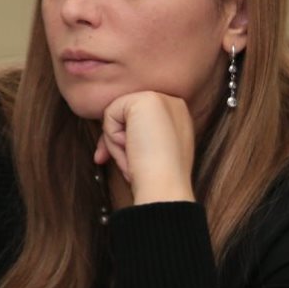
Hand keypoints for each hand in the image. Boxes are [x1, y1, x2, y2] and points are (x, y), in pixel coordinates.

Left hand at [95, 91, 196, 205]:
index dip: (125, 140)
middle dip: (116, 141)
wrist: (166, 188)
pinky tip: (132, 149)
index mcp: (178, 118)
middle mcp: (173, 104)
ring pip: (117, 115)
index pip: (138, 120)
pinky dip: (112, 137)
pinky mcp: (146, 99)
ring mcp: (162, 99)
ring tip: (134, 159)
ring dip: (116, 143)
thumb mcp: (152, 152)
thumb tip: (115, 139)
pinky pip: (110, 114)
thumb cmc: (158, 179)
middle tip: (127, 164)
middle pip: (126, 116)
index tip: (126, 164)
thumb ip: (140, 137)